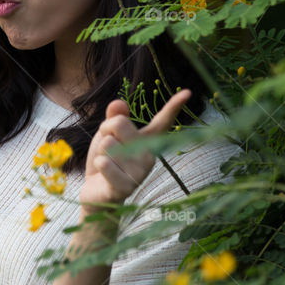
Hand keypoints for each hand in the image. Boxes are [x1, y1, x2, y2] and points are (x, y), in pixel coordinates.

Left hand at [78, 89, 191, 213]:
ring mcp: (139, 173)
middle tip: (106, 147)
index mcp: (147, 141)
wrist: (95, 193)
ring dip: (99, 151)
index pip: (162, 120)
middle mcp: (149, 156)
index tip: (188, 92)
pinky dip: (98, 164)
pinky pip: (104, 162)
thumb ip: (114, 118)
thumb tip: (118, 102)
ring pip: (108, 142)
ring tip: (106, 163)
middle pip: (119, 123)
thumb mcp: (108, 135)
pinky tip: (103, 173)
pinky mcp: (126, 187)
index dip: (174, 105)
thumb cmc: (105, 160)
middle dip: (104, 130)